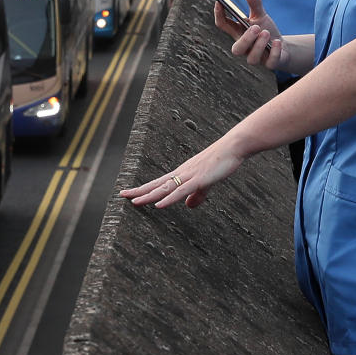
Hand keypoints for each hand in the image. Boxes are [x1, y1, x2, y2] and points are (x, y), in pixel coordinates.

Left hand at [120, 136, 244, 208]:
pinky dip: (169, 199)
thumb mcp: (207, 183)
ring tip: (135, 201)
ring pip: (165, 188)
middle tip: (122, 195)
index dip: (143, 189)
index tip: (129, 193)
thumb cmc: (221, 162)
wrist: (233, 147)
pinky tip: (159, 205)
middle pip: (156, 184)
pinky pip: (181, 191)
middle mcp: (181, 173)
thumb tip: (189, 206)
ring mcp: (189, 176)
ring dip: (149, 195)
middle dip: (139, 191)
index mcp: (182, 174)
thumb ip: (198, 195)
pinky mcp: (199, 179)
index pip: (158, 183)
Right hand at [212, 0, 286, 71]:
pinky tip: (277, 42)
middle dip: (245, 39)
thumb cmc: (266, 31)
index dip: (219, 15)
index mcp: (238, 33)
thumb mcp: (261, 16)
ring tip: (266, 33)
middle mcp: (245, 48)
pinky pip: (270, 63)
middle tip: (256, 27)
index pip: (223, 25)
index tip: (219, 2)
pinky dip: (274, 52)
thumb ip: (254, 4)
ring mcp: (257, 57)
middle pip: (237, 49)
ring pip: (252, 58)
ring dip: (259, 45)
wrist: (282, 48)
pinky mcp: (270, 64)